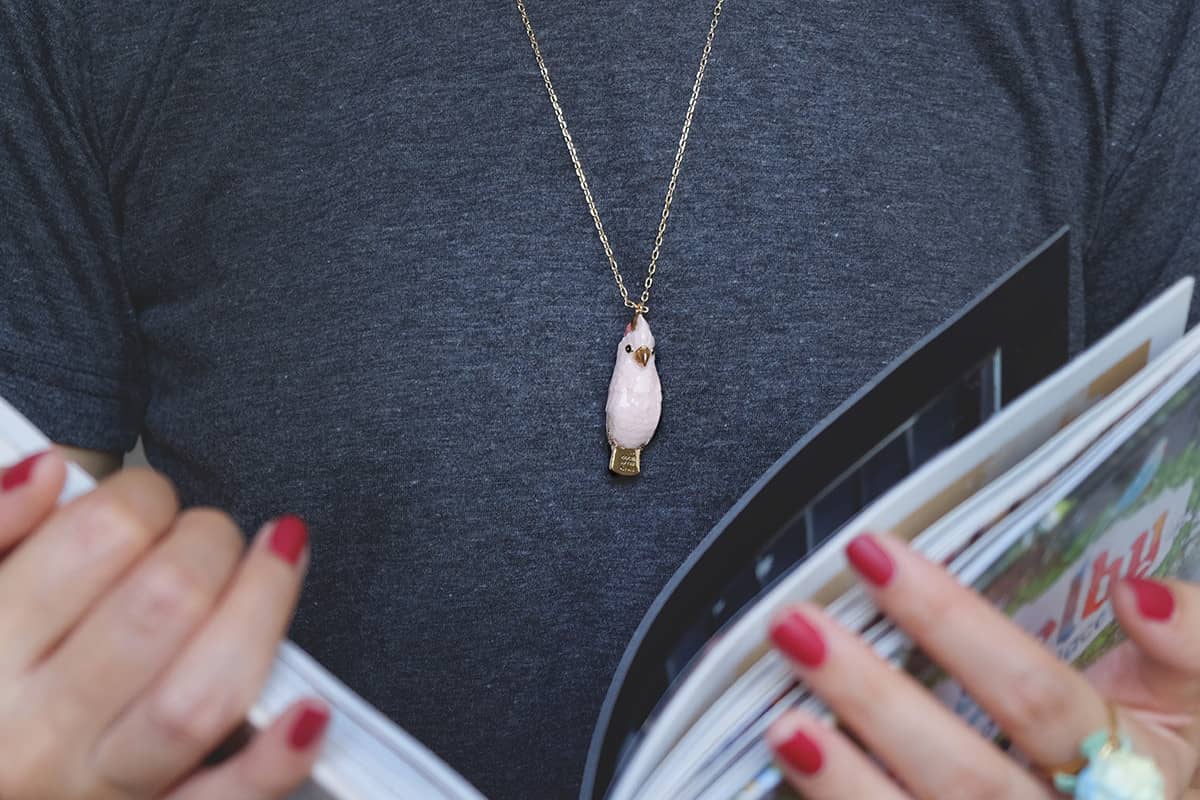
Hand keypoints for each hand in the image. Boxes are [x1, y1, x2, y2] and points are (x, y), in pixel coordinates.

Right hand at [0, 450, 327, 798]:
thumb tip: (48, 470)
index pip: (97, 539)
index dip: (144, 495)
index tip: (148, 500)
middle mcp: (34, 729)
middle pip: (165, 606)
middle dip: (210, 543)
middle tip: (207, 535)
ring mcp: (94, 788)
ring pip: (202, 696)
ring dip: (260, 612)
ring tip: (276, 562)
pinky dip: (277, 759)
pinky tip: (310, 709)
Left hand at [767, 532, 1199, 798]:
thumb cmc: (1166, 759)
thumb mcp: (1195, 699)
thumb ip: (1188, 642)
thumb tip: (1137, 594)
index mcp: (1142, 772)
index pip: (1037, 697)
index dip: (954, 625)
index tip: (872, 554)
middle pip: (965, 776)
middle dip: (876, 700)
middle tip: (796, 627)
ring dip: (843, 782)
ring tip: (780, 722)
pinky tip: (794, 777)